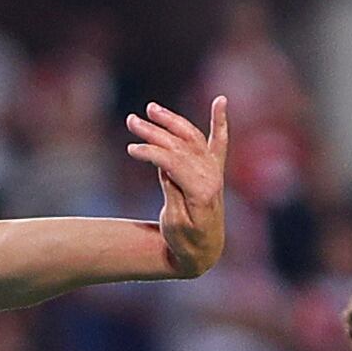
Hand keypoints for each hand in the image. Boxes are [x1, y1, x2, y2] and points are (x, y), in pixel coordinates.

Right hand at [128, 98, 227, 278]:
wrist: (205, 249)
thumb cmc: (185, 240)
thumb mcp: (173, 221)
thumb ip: (172, 191)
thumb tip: (163, 165)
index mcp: (202, 190)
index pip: (174, 161)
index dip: (151, 152)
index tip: (130, 149)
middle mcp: (212, 175)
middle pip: (181, 145)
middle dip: (155, 131)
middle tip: (131, 121)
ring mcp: (215, 170)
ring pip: (191, 138)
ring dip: (172, 121)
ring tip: (151, 109)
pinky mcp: (214, 168)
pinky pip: (218, 140)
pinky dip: (219, 121)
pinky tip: (221, 101)